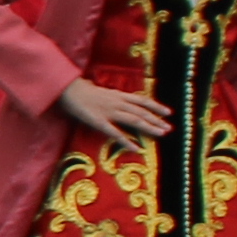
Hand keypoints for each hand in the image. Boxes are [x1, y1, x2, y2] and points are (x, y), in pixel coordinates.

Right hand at [56, 79, 173, 140]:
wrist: (67, 89)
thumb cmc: (81, 90)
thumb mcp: (101, 91)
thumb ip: (112, 97)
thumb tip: (119, 98)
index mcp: (118, 95)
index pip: (142, 100)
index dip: (156, 106)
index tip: (169, 112)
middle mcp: (117, 102)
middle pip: (141, 112)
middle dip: (157, 120)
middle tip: (170, 129)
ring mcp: (109, 112)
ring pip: (134, 120)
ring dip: (149, 127)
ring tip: (161, 134)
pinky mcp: (99, 121)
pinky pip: (115, 133)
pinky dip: (127, 141)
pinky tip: (136, 148)